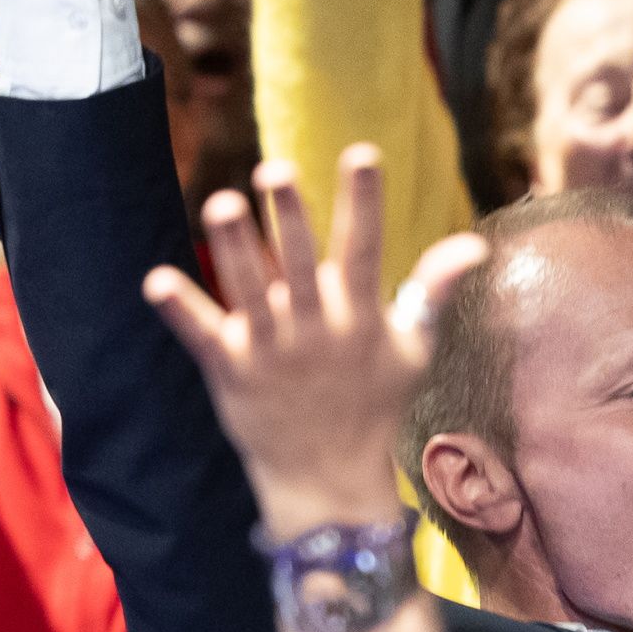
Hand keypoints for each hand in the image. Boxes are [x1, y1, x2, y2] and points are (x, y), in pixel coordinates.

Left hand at [143, 150, 485, 537]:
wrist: (329, 478)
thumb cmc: (374, 402)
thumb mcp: (414, 349)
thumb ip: (435, 290)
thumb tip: (475, 243)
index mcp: (359, 316)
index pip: (365, 250)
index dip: (364, 202)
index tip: (362, 153)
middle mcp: (315, 328)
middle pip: (300, 265)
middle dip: (290, 218)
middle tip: (276, 169)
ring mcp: (272, 350)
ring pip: (249, 291)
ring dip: (233, 248)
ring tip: (221, 203)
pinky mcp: (232, 370)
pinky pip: (203, 335)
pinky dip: (182, 310)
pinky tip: (156, 281)